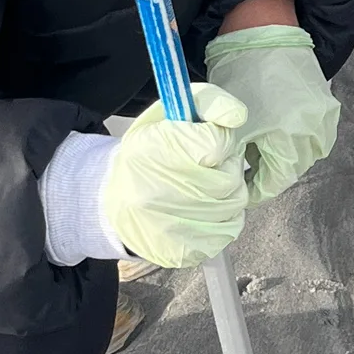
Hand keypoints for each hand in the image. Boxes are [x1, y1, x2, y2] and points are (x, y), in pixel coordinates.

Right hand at [98, 87, 250, 268]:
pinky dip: (224, 217)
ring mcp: (175, 228)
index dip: (218, 140)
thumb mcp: (166, 114)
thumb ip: (208, 102)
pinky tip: (202, 209)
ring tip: (203, 186)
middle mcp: (163, 194)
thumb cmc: (146, 156)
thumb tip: (237, 116)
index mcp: (155, 152)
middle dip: (226, 166)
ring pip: (236, 202)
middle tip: (205, 166)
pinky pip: (230, 228)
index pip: (217, 143)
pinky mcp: (187, 252)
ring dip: (227, 191)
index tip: (206, 143)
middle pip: (231, 175)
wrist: (115, 205)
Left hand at [205, 25, 339, 206]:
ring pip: (307, 152)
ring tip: (263, 147)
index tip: (243, 191)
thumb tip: (240, 182)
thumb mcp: (234, 125)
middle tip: (249, 168)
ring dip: (287, 156)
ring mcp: (325, 115)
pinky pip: (316, 133)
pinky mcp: (327, 103)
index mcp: (291, 136)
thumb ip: (238, 160)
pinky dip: (299, 138)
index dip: (257, 189)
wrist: (263, 31)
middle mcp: (315, 129)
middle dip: (271, 171)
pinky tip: (280, 129)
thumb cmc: (243, 73)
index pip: (277, 181)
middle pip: (294, 168)